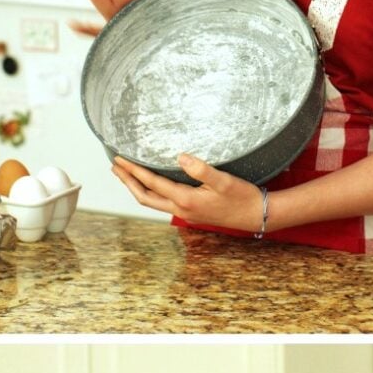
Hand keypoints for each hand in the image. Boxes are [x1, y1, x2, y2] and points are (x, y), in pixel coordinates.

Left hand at [111, 153, 263, 232]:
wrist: (256, 215)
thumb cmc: (242, 197)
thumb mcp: (224, 181)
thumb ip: (201, 169)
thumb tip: (180, 157)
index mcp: (186, 200)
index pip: (152, 183)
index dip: (133, 171)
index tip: (120, 159)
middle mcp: (182, 209)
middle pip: (145, 197)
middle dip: (128, 182)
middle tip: (115, 167)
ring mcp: (186, 213)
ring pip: (153, 202)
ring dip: (138, 188)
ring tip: (127, 175)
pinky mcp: (192, 213)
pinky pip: (164, 203)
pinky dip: (151, 192)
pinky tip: (152, 184)